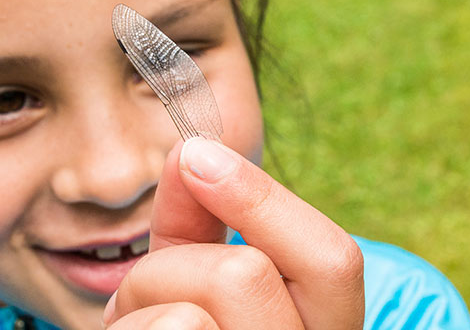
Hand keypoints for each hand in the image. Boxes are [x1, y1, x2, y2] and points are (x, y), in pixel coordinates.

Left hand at [104, 137, 363, 328]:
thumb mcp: (200, 291)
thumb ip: (201, 229)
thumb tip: (192, 155)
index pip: (332, 259)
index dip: (263, 198)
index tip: (196, 155)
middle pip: (244, 277)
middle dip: (171, 267)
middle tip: (144, 294)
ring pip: (185, 319)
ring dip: (136, 310)